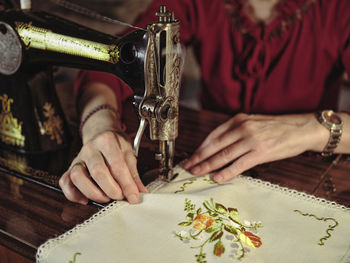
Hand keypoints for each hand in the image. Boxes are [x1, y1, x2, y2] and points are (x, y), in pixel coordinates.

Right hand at [59, 130, 147, 204]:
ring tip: (105, 198)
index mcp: (107, 140)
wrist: (100, 133)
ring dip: (92, 192)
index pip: (117, 165)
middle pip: (97, 171)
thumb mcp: (129, 154)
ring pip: (77, 176)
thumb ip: (134, 174)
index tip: (134, 197)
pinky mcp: (69, 167)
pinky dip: (73, 194)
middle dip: (110, 189)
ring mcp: (77, 158)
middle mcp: (90, 148)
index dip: (126, 184)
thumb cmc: (116, 146)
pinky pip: (65, 182)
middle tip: (119, 197)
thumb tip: (141, 193)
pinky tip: (85, 200)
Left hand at [183, 113, 327, 181]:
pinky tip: (216, 177)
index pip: (212, 136)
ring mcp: (251, 140)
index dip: (199, 148)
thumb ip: (235, 131)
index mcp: (238, 120)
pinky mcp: (261, 152)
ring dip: (207, 166)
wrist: (302, 128)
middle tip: (186, 167)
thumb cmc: (276, 127)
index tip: (191, 157)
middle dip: (198, 158)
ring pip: (223, 156)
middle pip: (214, 146)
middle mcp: (242, 128)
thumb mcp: (253, 122)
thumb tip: (218, 147)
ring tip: (196, 173)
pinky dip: (226, 172)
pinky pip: (239, 165)